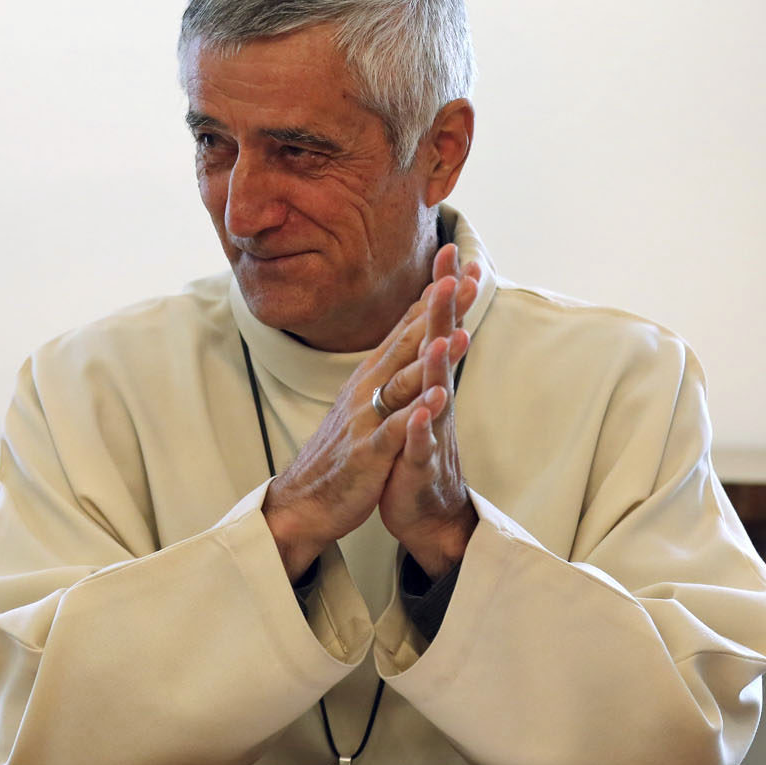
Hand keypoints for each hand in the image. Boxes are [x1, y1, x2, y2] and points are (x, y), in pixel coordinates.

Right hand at [261, 245, 478, 580]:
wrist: (304, 500)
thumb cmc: (342, 451)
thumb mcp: (365, 402)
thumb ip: (389, 370)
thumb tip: (410, 338)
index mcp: (370, 376)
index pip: (406, 327)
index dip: (432, 296)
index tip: (457, 263)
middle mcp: (367, 389)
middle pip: (406, 342)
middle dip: (434, 310)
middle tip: (461, 276)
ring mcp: (366, 420)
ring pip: (401, 383)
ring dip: (427, 358)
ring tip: (453, 332)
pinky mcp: (368, 453)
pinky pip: (394, 431)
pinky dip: (416, 414)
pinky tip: (437, 399)